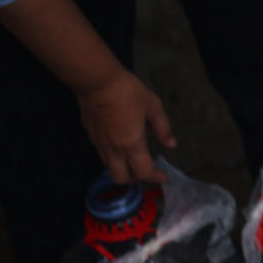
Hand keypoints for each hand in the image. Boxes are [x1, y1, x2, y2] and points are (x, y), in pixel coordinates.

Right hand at [76, 70, 172, 184]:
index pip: (143, 171)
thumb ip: (162, 128)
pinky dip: (114, 160)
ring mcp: (100, 144)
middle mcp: (114, 149)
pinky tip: (122, 148)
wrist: (96, 82)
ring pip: (110, 168)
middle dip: (135, 180)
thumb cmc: (128, 92)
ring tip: (135, 161)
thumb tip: (171, 144)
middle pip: (121, 178)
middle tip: (147, 171)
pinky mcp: (91, 137)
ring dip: (123, 170)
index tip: (164, 177)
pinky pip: (103, 156)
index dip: (155, 178)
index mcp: (132, 143)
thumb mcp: (153, 106)